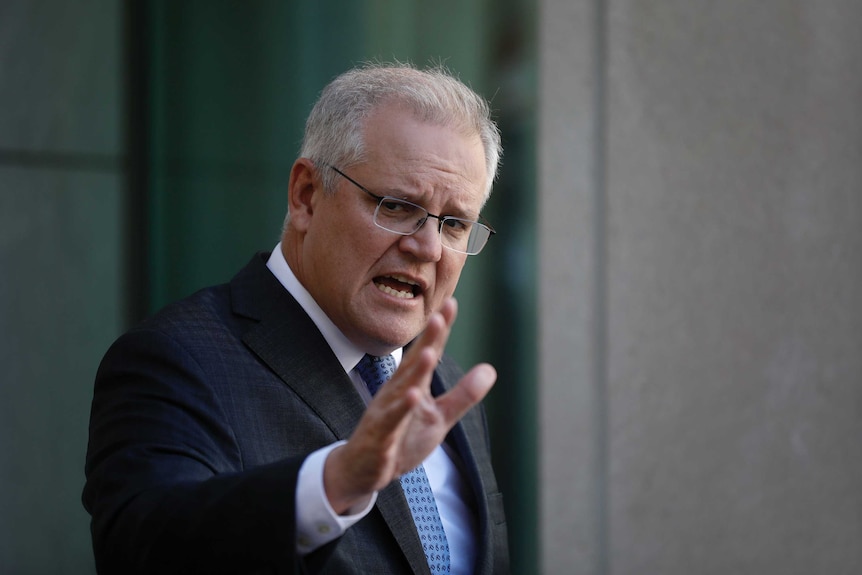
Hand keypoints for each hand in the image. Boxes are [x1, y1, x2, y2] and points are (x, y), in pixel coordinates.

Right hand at [322, 297, 496, 513]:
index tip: (451, 303)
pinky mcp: (380, 434)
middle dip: (427, 340)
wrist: (364, 470)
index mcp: (412, 384)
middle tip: (440, 316)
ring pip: (401, 388)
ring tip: (431, 352)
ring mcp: (386, 411)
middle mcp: (397, 391)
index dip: (440, 330)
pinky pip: (391, 419)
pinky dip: (401, 407)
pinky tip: (412, 395)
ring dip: (416, 370)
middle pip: (414, 362)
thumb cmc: (401, 438)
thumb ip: (463, 395)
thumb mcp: (440, 417)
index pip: (429, 352)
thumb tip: (490, 369)